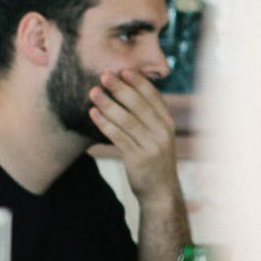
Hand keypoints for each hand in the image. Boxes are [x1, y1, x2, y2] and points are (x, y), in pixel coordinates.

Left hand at [87, 68, 181, 201]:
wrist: (160, 190)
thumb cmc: (153, 156)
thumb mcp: (157, 134)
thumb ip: (147, 115)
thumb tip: (126, 89)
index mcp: (167, 122)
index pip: (154, 97)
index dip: (139, 82)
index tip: (123, 69)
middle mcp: (162, 132)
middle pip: (139, 105)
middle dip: (121, 88)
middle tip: (104, 75)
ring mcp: (151, 145)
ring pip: (127, 120)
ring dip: (108, 104)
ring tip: (93, 92)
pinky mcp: (138, 158)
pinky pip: (118, 137)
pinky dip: (104, 123)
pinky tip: (93, 113)